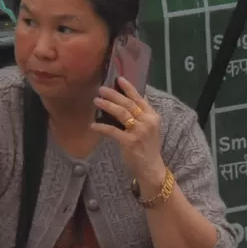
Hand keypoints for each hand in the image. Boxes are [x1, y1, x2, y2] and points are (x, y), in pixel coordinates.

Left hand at [92, 77, 167, 192]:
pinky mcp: (129, 142)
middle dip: (113, 95)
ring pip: (120, 114)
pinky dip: (101, 127)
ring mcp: (139, 132)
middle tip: (101, 89)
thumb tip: (129, 100)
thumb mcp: (150, 128)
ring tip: (96, 101)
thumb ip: (142, 114)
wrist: (151, 167)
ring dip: (107, 106)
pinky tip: (93, 125)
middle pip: (128, 104)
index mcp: (153, 116)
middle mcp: (147, 122)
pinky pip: (112, 131)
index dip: (129, 88)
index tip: (118, 79)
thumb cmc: (148, 147)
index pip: (139, 98)